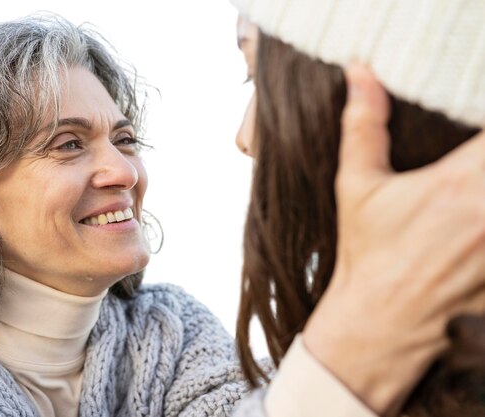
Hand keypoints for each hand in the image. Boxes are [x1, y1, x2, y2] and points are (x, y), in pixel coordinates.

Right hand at [303, 64, 484, 415]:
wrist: (378, 325)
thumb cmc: (367, 256)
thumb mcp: (357, 186)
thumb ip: (365, 125)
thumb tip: (359, 73)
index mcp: (459, 183)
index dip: (484, 126)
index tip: (474, 139)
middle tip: (469, 178)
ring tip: (469, 211)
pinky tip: (477, 237)